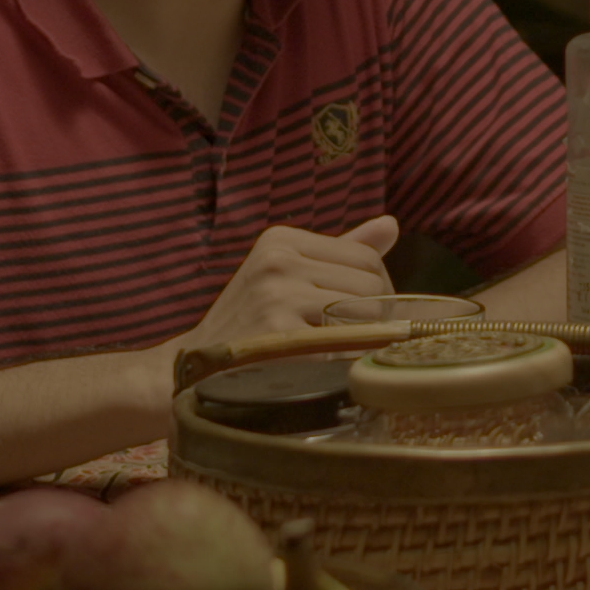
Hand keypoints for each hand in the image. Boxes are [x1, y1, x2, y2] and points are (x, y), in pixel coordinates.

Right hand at [176, 215, 400, 353]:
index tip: (364, 312)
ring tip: (336, 348)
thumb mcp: (288, 273)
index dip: (378, 288)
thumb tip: (391, 225)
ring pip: (366, 313)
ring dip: (363, 339)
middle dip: (374, 316)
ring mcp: (277, 297)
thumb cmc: (251, 319)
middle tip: (352, 337)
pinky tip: (328, 364)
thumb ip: (340, 251)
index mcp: (281, 239)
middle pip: (371, 285)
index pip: (365, 256)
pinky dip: (348, 358)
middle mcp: (278, 261)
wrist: (197, 364)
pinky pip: (346, 345)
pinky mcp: (279, 335)